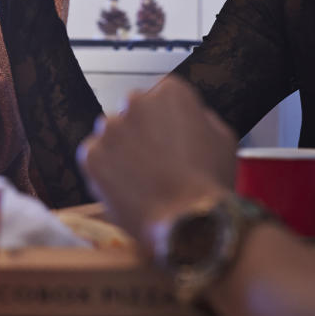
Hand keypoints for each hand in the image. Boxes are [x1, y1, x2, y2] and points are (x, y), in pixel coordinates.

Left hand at [78, 75, 237, 250]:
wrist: (188, 223)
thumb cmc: (210, 183)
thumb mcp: (223, 139)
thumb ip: (201, 118)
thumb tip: (191, 118)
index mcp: (170, 92)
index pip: (161, 97)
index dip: (168, 123)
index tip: (172, 141)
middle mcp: (135, 102)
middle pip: (133, 113)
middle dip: (141, 132)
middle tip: (156, 161)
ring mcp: (110, 129)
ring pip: (112, 135)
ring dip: (121, 150)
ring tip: (142, 179)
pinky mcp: (91, 155)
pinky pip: (95, 157)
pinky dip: (105, 170)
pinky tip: (127, 188)